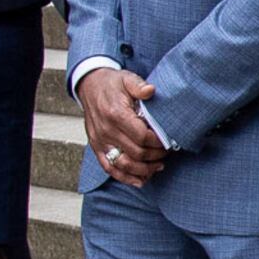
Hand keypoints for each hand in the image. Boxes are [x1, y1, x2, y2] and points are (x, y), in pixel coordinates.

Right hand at [79, 64, 164, 186]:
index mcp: (116, 115)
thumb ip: (139, 86)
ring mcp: (101, 141)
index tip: (168, 141)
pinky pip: (110, 168)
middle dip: (155, 156)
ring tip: (158, 167)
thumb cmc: (111, 84)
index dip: (158, 142)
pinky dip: (125, 177)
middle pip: (136, 153)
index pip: (142, 136)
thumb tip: (151, 91)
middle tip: (167, 153)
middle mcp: (107, 131)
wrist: (89, 86)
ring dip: (144, 170)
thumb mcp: (127, 78)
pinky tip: (140, 180)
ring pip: (124, 165)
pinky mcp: (97, 147)